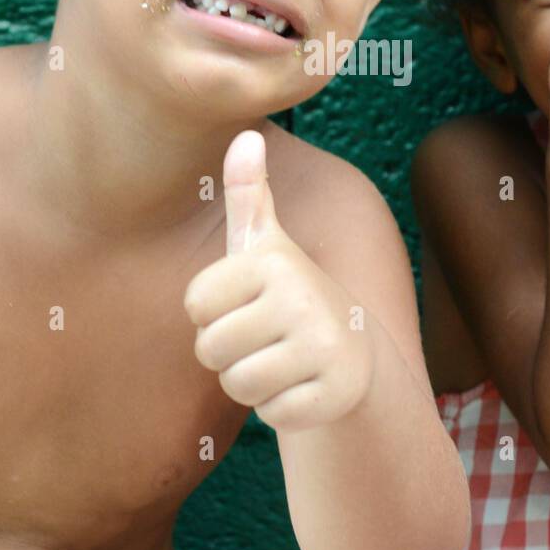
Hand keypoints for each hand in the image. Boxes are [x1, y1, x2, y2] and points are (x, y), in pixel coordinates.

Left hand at [183, 131, 374, 430]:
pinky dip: (281, 408)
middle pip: (210, 349)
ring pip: (237, 384)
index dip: (213, 312)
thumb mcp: (265, 246)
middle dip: (230, 353)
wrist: (353, 352)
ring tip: (283, 361)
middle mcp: (303, 298)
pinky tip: (304, 386)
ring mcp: (322, 348)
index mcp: (274, 262)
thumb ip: (247, 194)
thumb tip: (243, 135)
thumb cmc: (288, 295)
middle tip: (267, 337)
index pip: (195, 305)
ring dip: (252, 382)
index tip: (249, 302)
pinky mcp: (333, 394)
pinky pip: (270, 414)